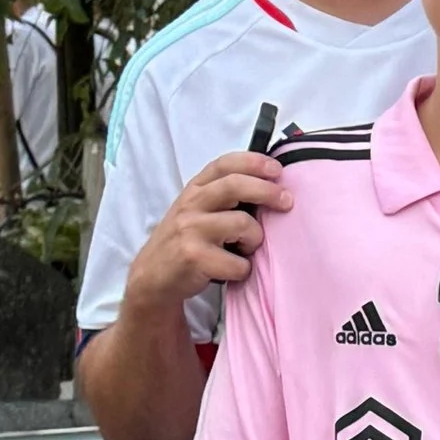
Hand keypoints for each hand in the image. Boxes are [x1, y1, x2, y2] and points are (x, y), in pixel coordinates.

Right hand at [123, 151, 293, 313]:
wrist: (152, 277)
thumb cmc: (187, 241)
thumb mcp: (197, 210)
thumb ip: (223, 196)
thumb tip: (271, 184)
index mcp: (194, 190)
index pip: (224, 164)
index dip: (253, 162)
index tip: (278, 169)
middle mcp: (190, 205)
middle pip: (235, 186)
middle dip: (267, 191)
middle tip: (287, 201)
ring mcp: (190, 229)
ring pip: (243, 224)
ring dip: (255, 240)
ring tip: (246, 249)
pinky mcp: (193, 256)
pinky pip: (238, 262)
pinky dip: (243, 269)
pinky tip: (232, 270)